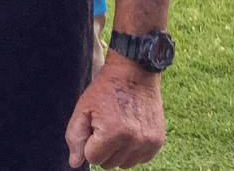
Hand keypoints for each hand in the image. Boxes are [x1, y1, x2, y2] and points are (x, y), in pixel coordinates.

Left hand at [66, 52, 165, 168]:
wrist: (134, 73)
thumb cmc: (105, 90)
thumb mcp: (83, 108)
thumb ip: (75, 137)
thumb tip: (75, 163)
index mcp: (113, 133)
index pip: (92, 158)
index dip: (89, 142)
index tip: (94, 125)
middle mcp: (134, 141)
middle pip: (108, 164)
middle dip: (102, 148)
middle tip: (106, 124)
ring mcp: (148, 142)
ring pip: (123, 164)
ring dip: (117, 151)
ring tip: (118, 127)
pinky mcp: (157, 142)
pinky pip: (139, 159)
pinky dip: (132, 150)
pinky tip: (129, 131)